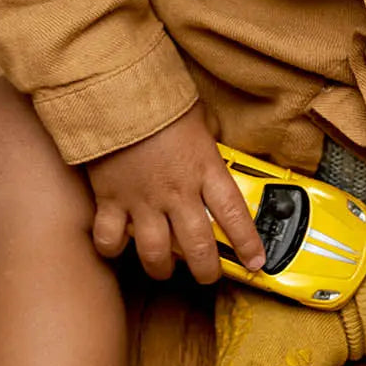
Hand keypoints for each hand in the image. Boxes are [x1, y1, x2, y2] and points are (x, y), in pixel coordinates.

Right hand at [87, 103, 264, 283]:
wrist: (115, 89)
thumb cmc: (157, 100)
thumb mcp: (197, 120)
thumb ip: (207, 144)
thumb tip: (215, 148)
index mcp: (204, 169)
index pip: (234, 215)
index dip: (248, 244)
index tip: (255, 262)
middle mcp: (176, 191)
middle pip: (198, 246)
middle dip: (206, 270)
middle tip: (207, 276)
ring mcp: (142, 199)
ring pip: (156, 253)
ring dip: (162, 269)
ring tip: (165, 270)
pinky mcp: (110, 199)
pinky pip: (110, 238)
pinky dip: (112, 248)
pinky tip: (118, 247)